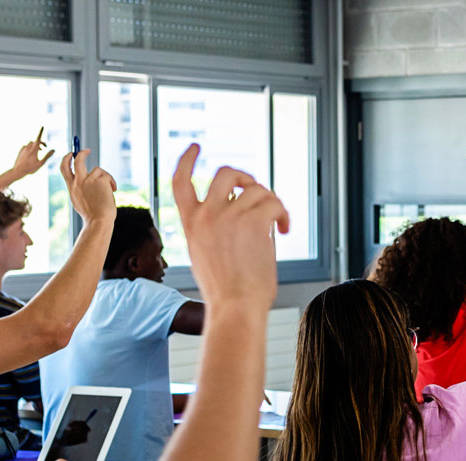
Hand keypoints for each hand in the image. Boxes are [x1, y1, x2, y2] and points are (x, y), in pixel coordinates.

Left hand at [10, 129, 55, 178]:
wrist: (18, 170)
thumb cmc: (30, 168)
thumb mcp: (41, 163)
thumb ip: (47, 156)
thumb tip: (53, 150)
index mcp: (34, 149)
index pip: (38, 138)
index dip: (41, 132)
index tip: (42, 126)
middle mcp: (28, 147)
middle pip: (36, 141)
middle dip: (41, 143)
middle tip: (45, 148)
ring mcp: (24, 149)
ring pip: (31, 143)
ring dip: (36, 145)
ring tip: (39, 151)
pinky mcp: (20, 151)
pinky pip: (26, 146)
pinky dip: (30, 148)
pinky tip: (31, 153)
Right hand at [61, 148, 117, 224]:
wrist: (99, 221)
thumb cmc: (92, 215)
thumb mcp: (80, 201)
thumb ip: (80, 190)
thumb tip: (86, 180)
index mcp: (72, 188)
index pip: (64, 168)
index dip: (66, 159)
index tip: (71, 154)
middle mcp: (78, 182)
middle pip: (78, 161)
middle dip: (81, 153)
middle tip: (87, 150)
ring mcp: (89, 180)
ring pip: (98, 170)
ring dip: (105, 178)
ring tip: (109, 190)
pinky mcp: (100, 180)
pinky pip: (107, 176)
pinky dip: (112, 182)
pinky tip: (113, 190)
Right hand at [170, 143, 289, 311]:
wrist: (235, 308)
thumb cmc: (227, 294)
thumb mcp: (206, 257)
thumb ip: (215, 233)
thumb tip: (244, 219)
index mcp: (191, 225)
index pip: (180, 182)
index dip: (187, 161)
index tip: (196, 148)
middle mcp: (207, 216)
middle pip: (225, 174)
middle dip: (245, 178)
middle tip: (258, 193)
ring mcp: (229, 216)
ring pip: (256, 189)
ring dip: (272, 202)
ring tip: (279, 222)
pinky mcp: (254, 221)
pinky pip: (274, 204)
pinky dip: (284, 214)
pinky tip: (285, 229)